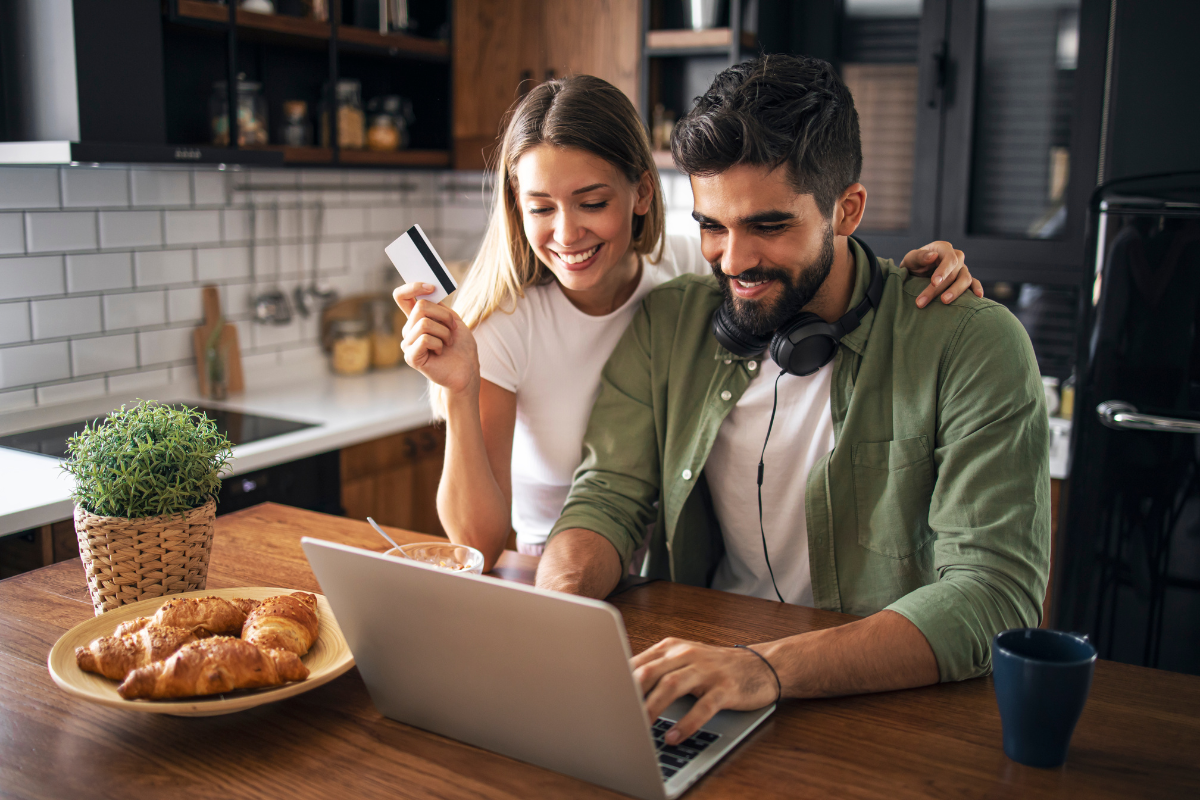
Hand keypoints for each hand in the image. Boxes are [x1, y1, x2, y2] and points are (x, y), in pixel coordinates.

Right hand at [394, 283, 478, 395]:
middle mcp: (408, 330)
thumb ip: (438, 305)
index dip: (412, 287)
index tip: (431, 286)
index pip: (402, 296)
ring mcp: (408, 344)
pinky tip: (441, 353)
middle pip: (420, 306)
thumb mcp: (452, 319)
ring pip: (424, 323)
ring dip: (445, 333)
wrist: (467, 371)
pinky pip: (425, 339)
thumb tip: (427, 289)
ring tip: (448, 344)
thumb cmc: (461, 346)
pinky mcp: (411, 357)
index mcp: (416, 319)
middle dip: (444, 316)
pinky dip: (439, 344)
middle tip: (453, 329)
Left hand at [631, 638, 777, 745]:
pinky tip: (675, 736)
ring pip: (672, 686)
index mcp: (672, 648)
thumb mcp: (684, 661)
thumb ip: (657, 670)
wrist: (762, 665)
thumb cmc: (716, 667)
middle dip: (630, 695)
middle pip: (650, 672)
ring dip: (653, 708)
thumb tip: (622, 688)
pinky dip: (687, 723)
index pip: (638, 662)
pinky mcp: (725, 688)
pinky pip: (703, 707)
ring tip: (641, 728)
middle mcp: (687, 654)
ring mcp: (707, 670)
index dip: (618, 681)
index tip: (605, 699)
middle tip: (617, 716)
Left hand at [898, 241, 984, 307]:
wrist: (915, 274)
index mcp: (943, 248)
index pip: (949, 259)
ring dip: (955, 292)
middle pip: (954, 272)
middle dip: (940, 288)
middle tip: (926, 301)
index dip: (943, 271)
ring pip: (965, 279)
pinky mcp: (965, 279)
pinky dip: (977, 288)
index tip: (934, 283)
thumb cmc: (913, 264)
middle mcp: (956, 257)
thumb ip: (919, 256)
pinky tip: (978, 297)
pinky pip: (974, 283)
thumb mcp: (911, 258)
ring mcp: (962, 268)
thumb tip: (933, 256)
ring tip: (944, 302)